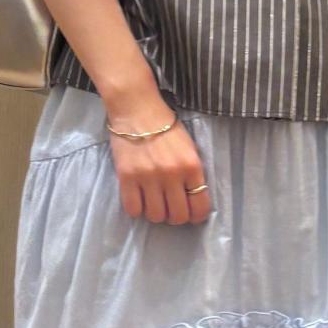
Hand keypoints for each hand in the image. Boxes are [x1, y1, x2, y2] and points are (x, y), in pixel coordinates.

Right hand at [105, 102, 211, 224]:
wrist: (137, 109)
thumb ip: (192, 173)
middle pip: (178, 216)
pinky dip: (137, 209)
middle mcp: (172, 175)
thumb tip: (192, 199)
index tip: (192, 215)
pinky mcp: (127, 177)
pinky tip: (139, 199)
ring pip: (156, 216)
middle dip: (176, 217)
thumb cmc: (166, 127)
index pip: (200, 206)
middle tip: (171, 209)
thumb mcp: (189, 148)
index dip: (197, 216)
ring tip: (154, 203)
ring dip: (156, 214)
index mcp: (191, 166)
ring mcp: (148, 177)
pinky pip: (133, 209)